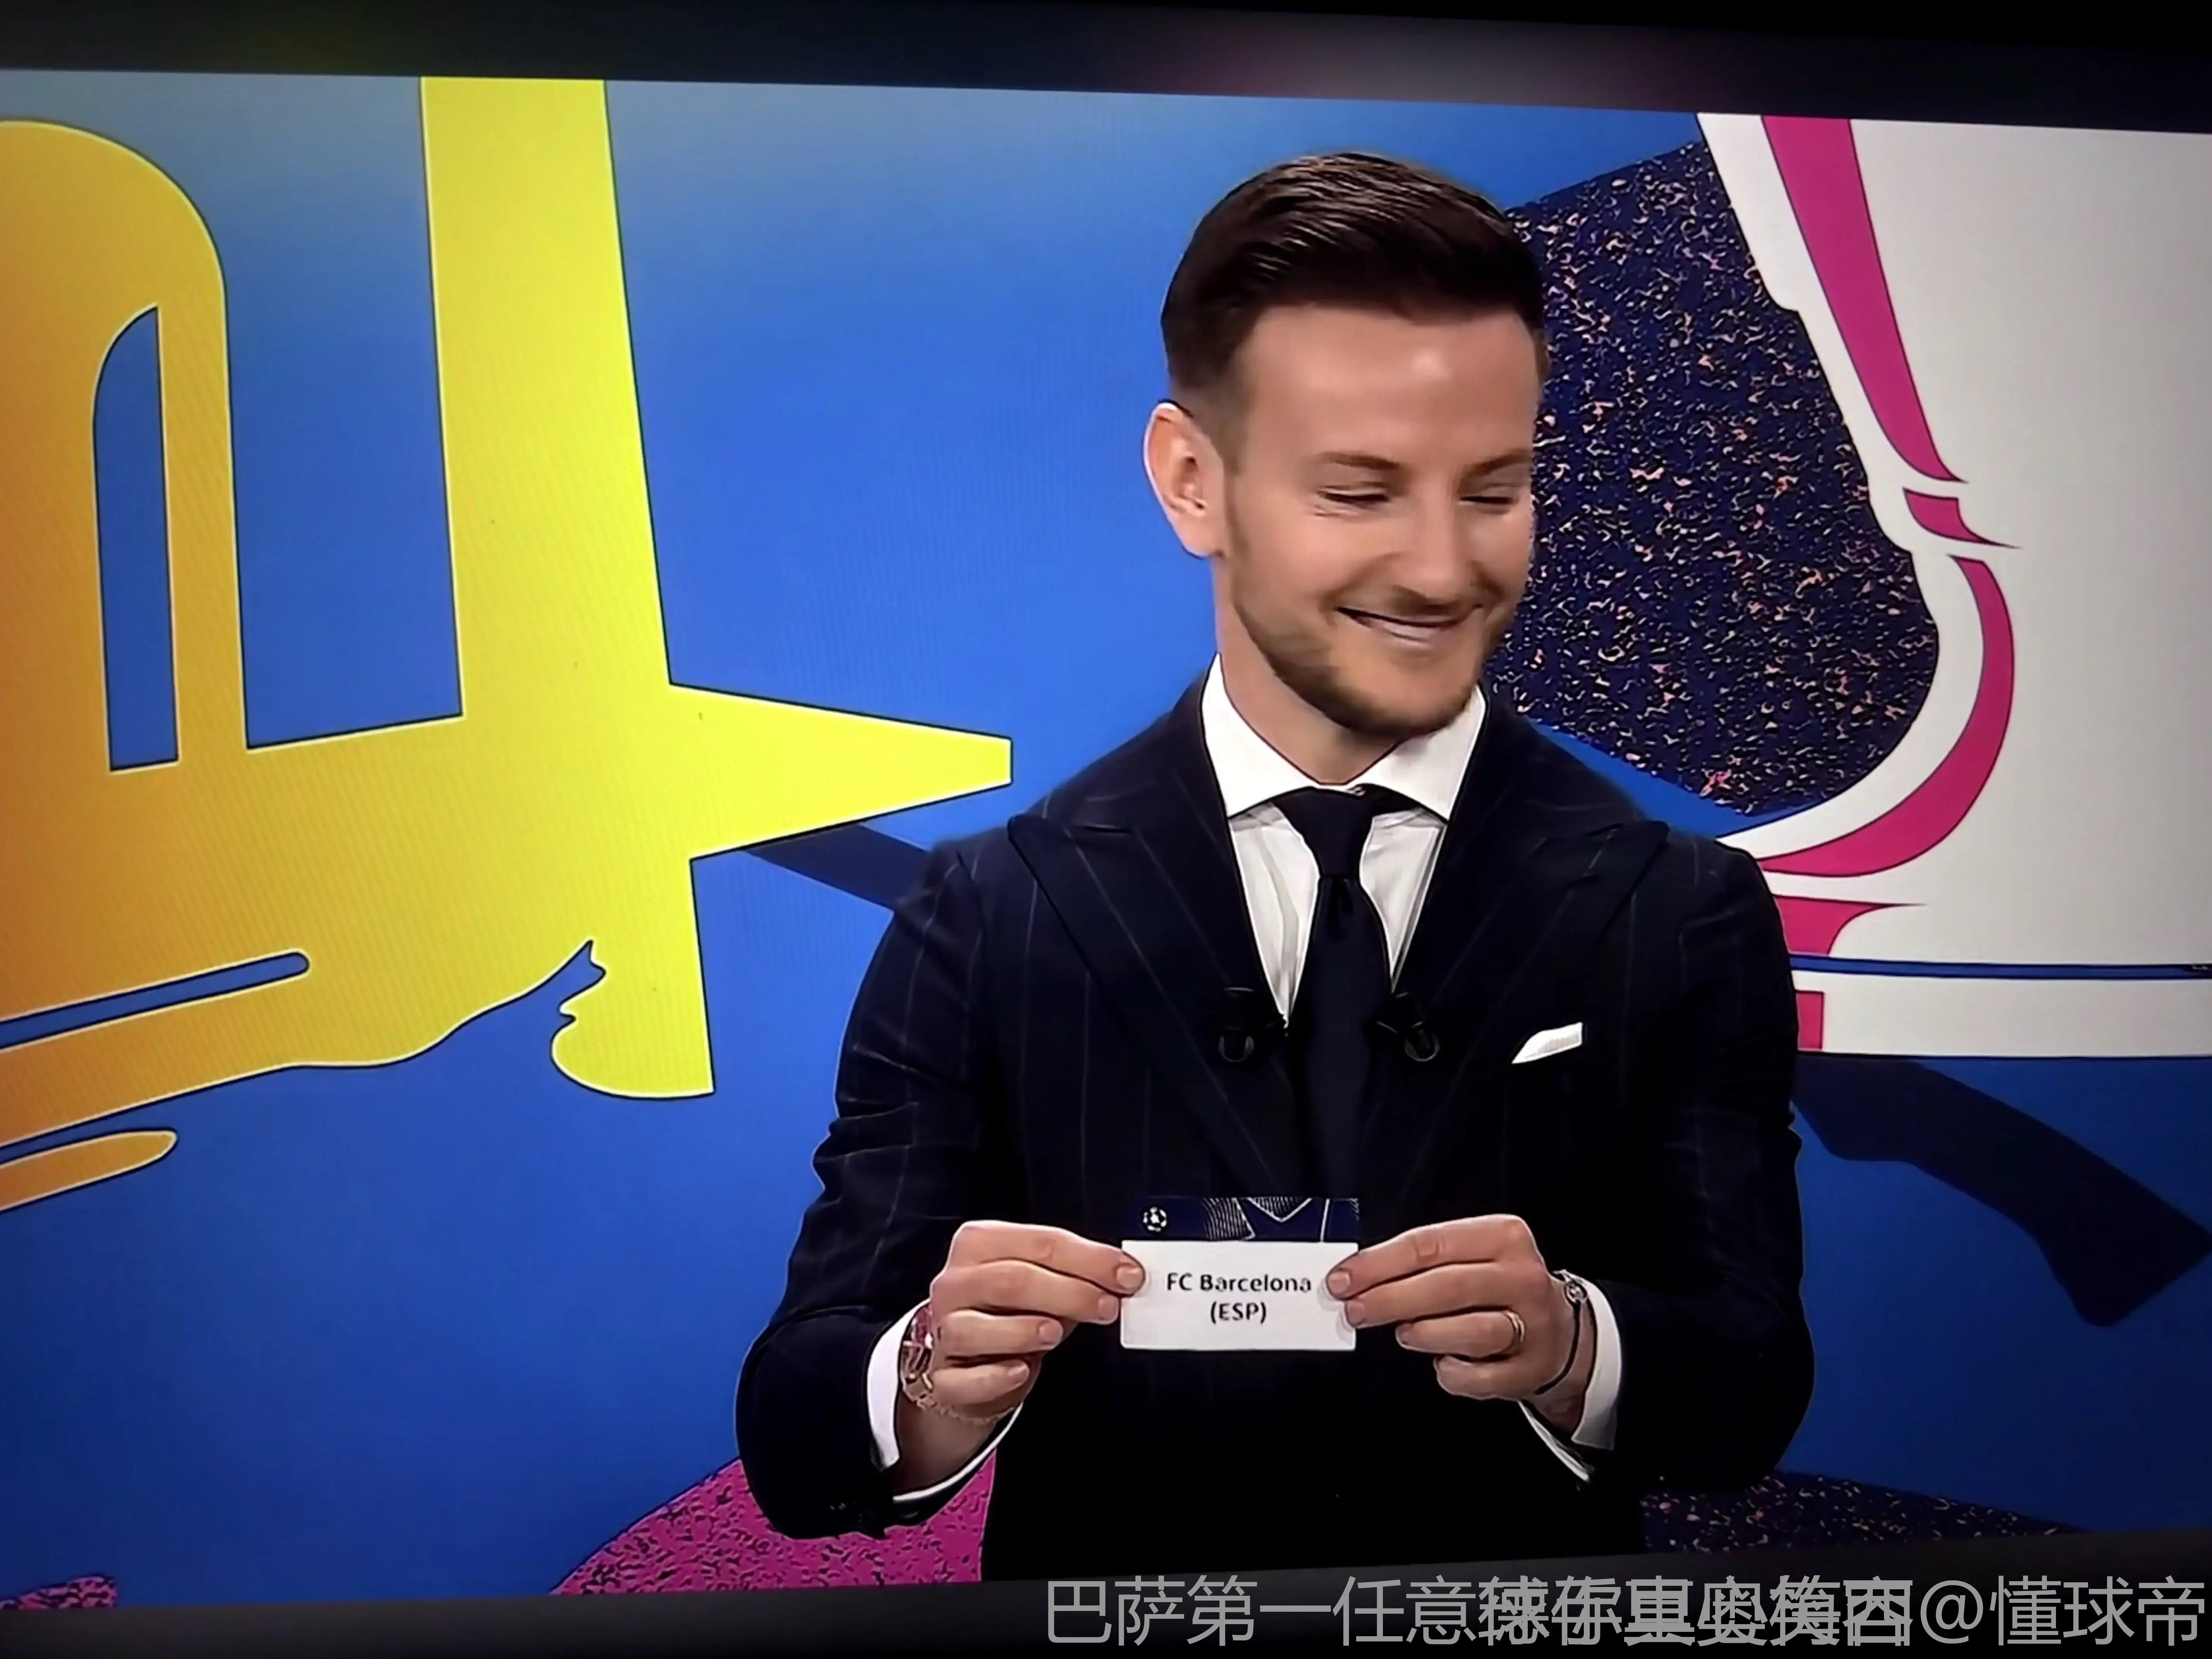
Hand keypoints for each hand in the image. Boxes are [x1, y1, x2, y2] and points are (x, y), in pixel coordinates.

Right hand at [891, 1221, 1142, 1485]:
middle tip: (1108, 1306)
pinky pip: (965, 1378)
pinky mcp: (942, 1377)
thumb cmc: (1009, 1312)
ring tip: (1058, 1332)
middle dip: (1069, 1292)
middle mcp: (955, 1283)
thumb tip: (1122, 1276)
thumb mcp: (1041, 1283)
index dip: (1089, 1258)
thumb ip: (1075, 1274)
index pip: (1039, 1242)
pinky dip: (996, 1375)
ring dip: (1024, 1329)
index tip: (1128, 1274)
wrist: (967, 1359)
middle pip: (1012, 1280)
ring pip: (977, 1327)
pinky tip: (1021, 1370)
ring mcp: (943, 1330)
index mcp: (979, 1244)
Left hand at [1325, 1215, 1591, 1423]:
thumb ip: (1421, 1263)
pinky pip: (1482, 1377)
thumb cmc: (1495, 1287)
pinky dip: (1453, 1373)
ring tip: (1404, 1332)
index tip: (1343, 1278)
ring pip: (1471, 1331)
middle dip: (1390, 1298)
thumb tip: (1357, 1279)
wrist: (1561, 1332)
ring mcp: (1534, 1325)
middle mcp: (1523, 1276)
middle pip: (1447, 1286)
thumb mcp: (1468, 1257)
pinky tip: (1442, 1364)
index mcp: (1502, 1236)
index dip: (1379, 1263)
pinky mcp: (1532, 1369)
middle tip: (1354, 1310)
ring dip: (1425, 1333)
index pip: (1430, 1244)